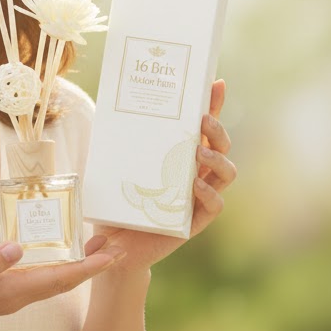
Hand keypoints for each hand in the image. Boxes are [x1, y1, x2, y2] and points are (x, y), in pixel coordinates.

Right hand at [0, 238, 129, 330]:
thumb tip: (17, 248)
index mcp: (11, 291)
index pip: (60, 279)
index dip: (89, 267)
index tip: (114, 255)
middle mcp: (18, 296)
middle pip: (65, 281)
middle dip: (93, 266)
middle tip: (118, 246)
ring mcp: (11, 296)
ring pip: (55, 280)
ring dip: (79, 266)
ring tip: (97, 247)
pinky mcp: (4, 291)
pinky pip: (40, 279)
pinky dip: (58, 266)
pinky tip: (58, 254)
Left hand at [86, 78, 236, 275]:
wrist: (113, 248)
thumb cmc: (117, 205)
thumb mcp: (113, 171)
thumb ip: (114, 148)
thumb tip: (104, 112)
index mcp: (180, 157)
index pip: (201, 127)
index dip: (212, 104)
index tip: (216, 82)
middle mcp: (195, 173)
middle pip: (221, 145)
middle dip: (217, 128)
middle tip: (203, 119)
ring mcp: (199, 197)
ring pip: (226, 171)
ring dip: (217, 158)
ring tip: (199, 152)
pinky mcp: (196, 221)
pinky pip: (215, 204)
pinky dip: (208, 193)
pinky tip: (195, 186)